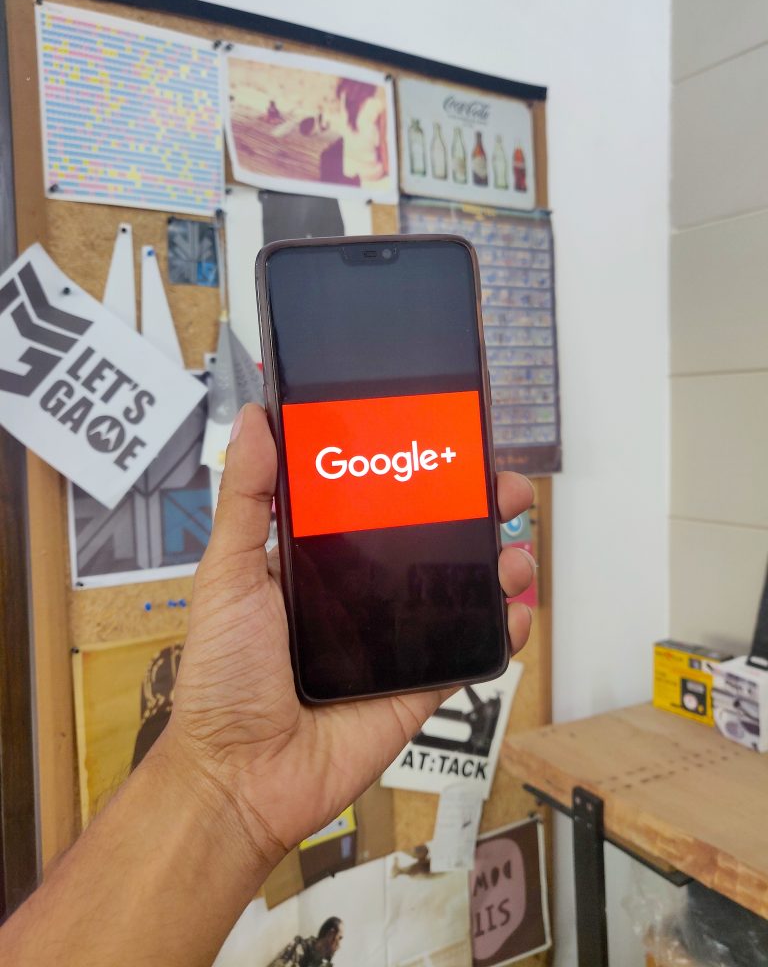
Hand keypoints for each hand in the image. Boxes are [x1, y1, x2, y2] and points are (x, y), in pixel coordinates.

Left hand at [164, 404, 534, 871]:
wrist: (241, 775)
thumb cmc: (224, 674)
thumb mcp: (228, 573)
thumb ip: (246, 499)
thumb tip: (256, 419)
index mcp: (319, 561)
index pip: (378, 504)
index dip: (417, 474)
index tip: (448, 445)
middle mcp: (361, 594)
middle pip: (432, 540)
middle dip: (476, 511)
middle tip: (503, 491)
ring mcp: (393, 641)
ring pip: (459, 592)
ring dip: (498, 565)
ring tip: (515, 551)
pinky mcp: (417, 687)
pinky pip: (467, 654)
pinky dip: (501, 631)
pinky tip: (516, 611)